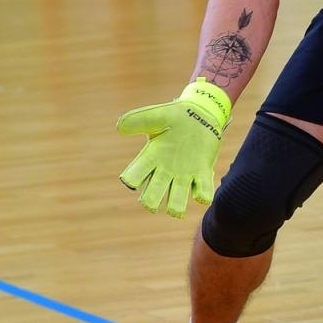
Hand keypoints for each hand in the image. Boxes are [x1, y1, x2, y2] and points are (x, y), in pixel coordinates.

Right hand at [117, 78, 231, 216]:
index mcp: (150, 158)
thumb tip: (119, 129)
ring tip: (176, 209)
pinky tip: (200, 190)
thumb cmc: (176, 116)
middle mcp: (164, 172)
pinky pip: (203, 194)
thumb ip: (138, 120)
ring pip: (176, 203)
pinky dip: (202, 196)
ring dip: (175, 208)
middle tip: (152, 201)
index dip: (131, 181)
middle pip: (151, 197)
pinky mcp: (202, 173)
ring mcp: (184, 175)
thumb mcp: (156, 115)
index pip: (133, 176)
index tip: (132, 179)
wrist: (201, 113)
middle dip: (150, 203)